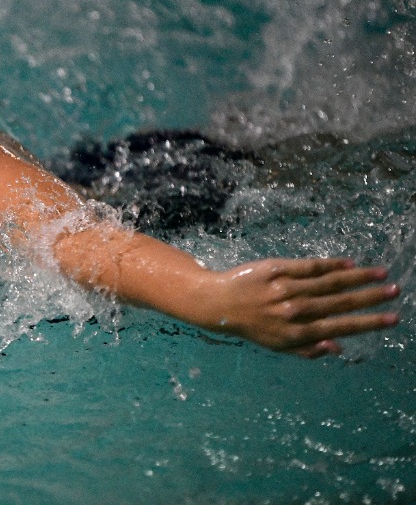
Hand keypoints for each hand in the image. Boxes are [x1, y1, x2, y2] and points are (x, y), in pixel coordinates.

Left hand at [211, 258, 399, 357]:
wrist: (218, 303)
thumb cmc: (251, 326)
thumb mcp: (277, 345)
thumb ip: (307, 350)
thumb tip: (337, 348)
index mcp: (295, 333)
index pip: (340, 327)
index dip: (368, 322)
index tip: (392, 318)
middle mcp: (293, 311)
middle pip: (339, 302)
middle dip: (370, 297)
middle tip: (394, 291)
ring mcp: (284, 288)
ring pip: (328, 282)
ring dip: (357, 277)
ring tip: (380, 274)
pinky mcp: (275, 269)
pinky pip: (309, 266)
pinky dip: (330, 264)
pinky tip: (349, 263)